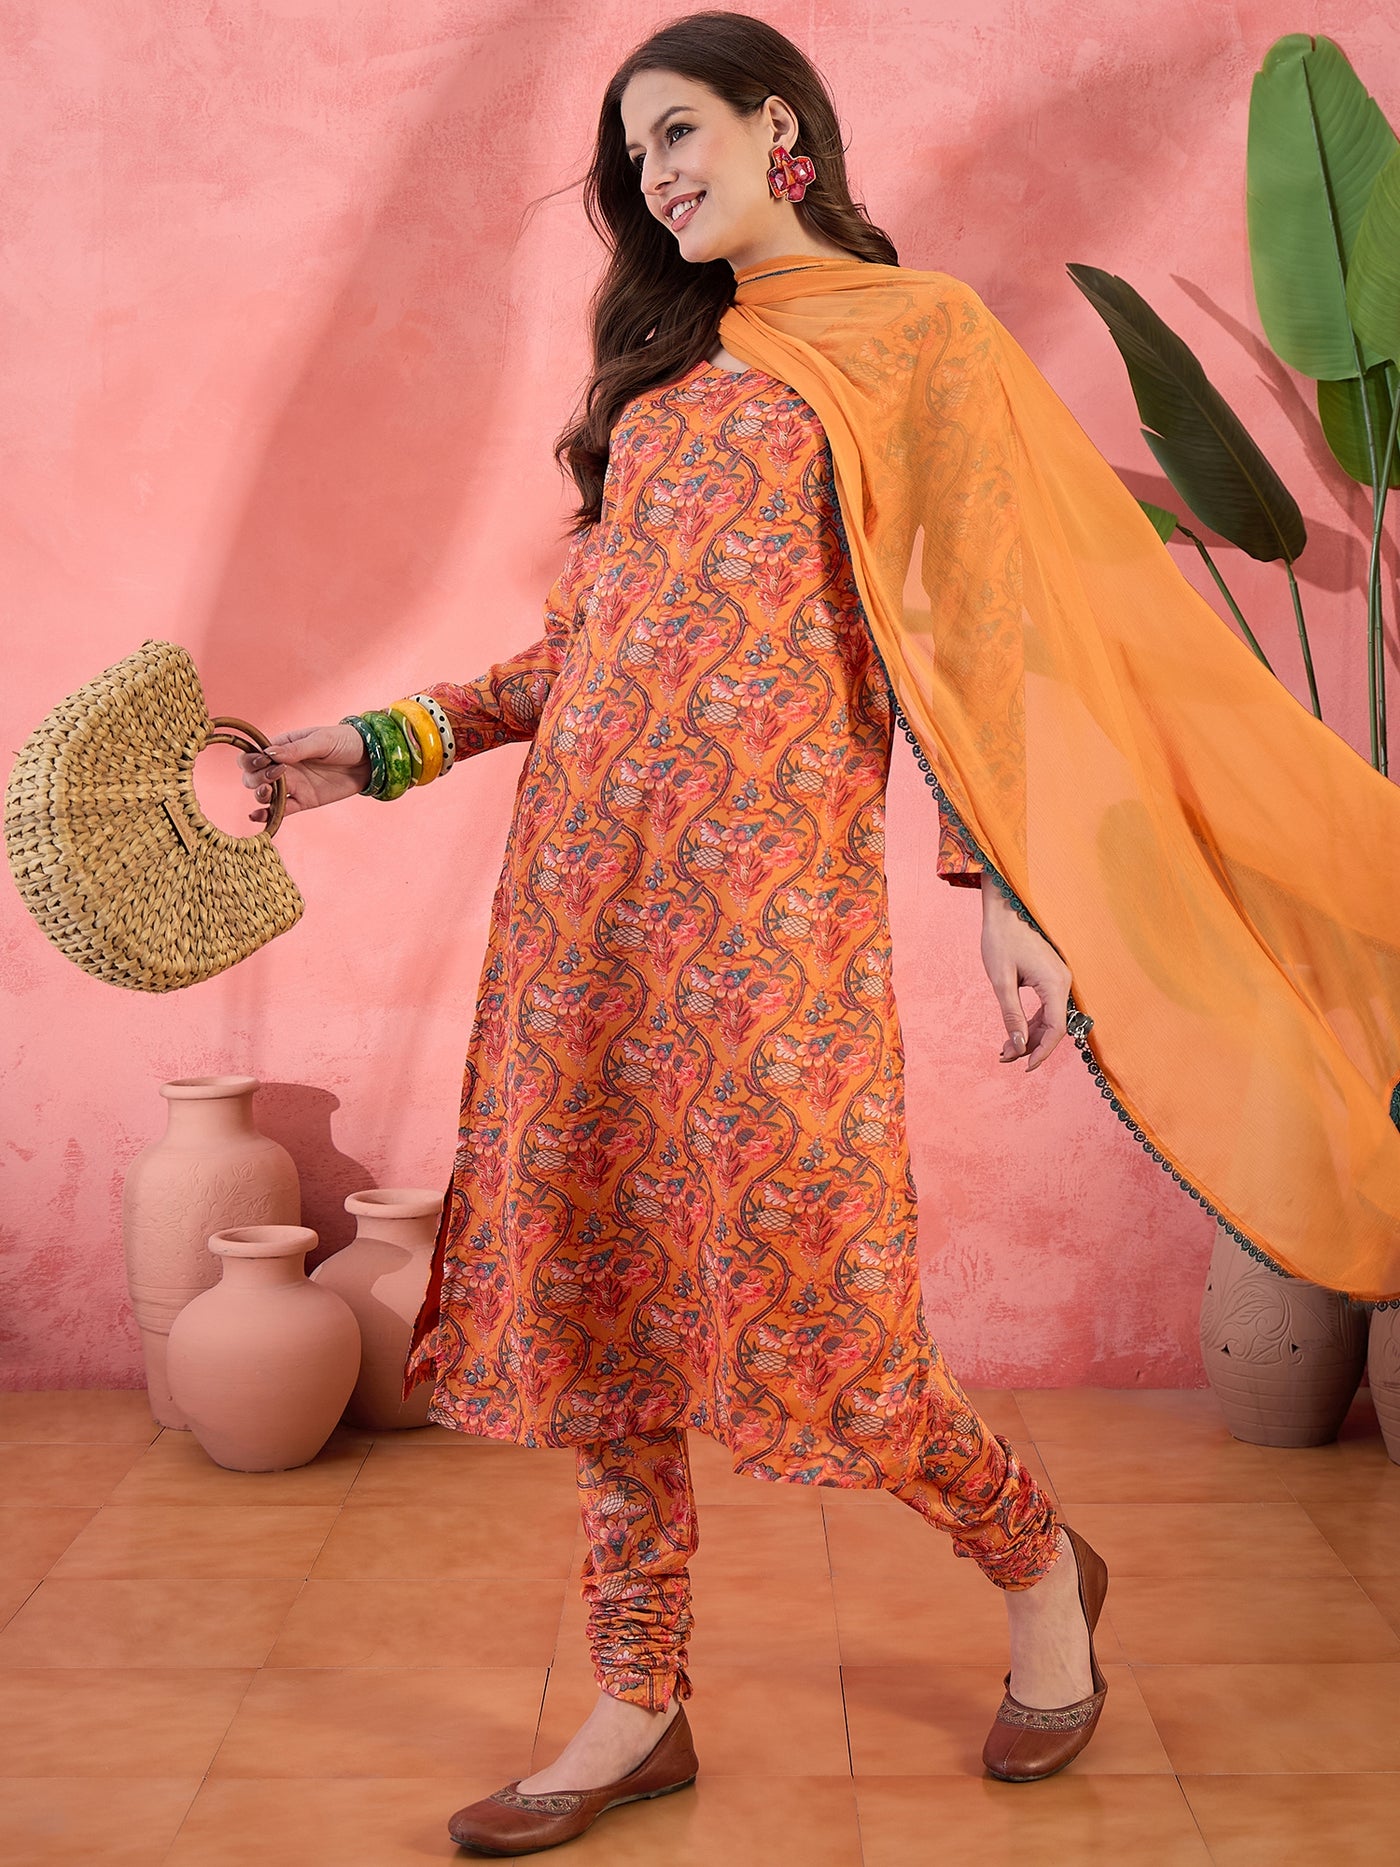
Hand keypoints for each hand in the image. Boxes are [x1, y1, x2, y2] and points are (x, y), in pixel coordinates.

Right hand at [237, 723, 371, 822]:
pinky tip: (257, 817)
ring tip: (268, 793)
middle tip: (274, 776)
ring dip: (260, 795)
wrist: (369, 760)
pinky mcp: (303, 801)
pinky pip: (281, 810)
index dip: (251, 760)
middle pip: (253, 777)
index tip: (264, 761)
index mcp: (283, 747)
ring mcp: (292, 785)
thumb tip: (269, 754)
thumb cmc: (345, 742)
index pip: (254, 755)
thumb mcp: (321, 741)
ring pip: (264, 794)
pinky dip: (267, 815)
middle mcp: (283, 767)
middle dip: (255, 779)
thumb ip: (296, 750)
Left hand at [978, 876, 1071, 1070]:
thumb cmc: (1001, 939)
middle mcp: (1063, 982)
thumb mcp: (1001, 980)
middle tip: (1004, 1057)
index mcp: (1055, 983)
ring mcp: (1059, 980)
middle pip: (1054, 1027)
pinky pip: (1048, 1008)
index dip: (1042, 1052)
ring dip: (1031, 1036)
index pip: (1056, 1029)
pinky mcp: (1052, 978)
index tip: (1024, 1068)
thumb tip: (1019, 1046)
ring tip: (1005, 1049)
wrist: (1005, 909)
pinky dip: (1033, 1023)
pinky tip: (1016, 1032)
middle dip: (1032, 1046)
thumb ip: (1011, 1015)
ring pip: (1051, 1019)